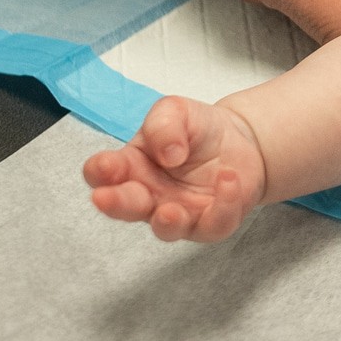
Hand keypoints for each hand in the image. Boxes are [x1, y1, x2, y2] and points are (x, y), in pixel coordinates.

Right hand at [83, 94, 267, 241]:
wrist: (241, 141)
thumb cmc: (197, 130)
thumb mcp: (176, 111)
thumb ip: (163, 124)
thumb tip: (168, 153)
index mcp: (130, 167)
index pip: (102, 174)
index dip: (99, 172)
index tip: (106, 165)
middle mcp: (148, 195)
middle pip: (125, 207)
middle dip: (115, 204)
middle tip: (105, 199)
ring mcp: (177, 214)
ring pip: (166, 229)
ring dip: (166, 222)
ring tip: (171, 211)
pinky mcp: (210, 223)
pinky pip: (214, 223)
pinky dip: (223, 203)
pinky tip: (229, 178)